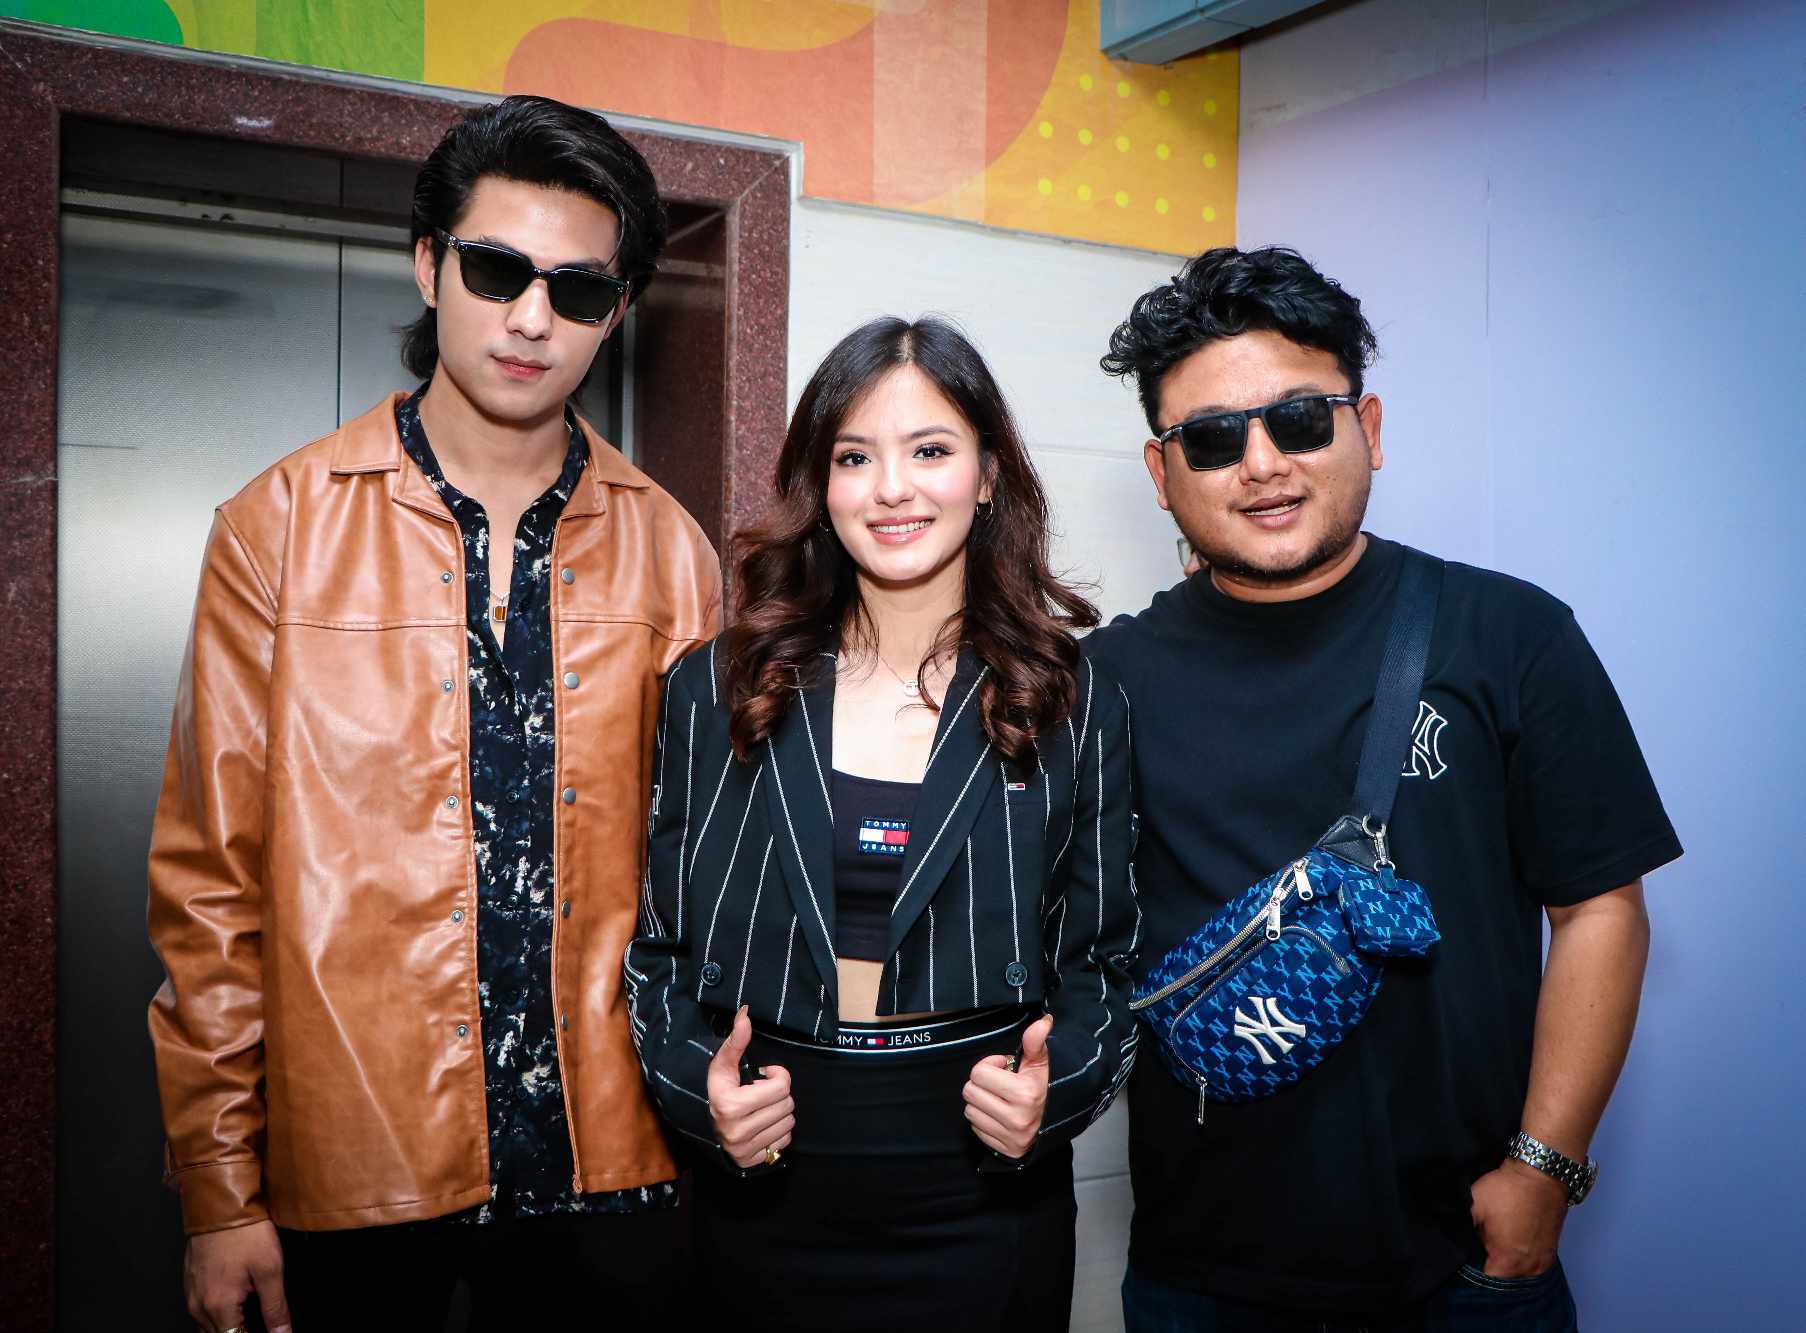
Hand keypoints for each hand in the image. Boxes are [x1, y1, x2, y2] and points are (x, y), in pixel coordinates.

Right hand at [185, 1218, 289, 1332]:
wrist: (222, 1204)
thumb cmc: (246, 1233)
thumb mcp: (270, 1270)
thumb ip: (275, 1308)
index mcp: (218, 1306)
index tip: (268, 1330)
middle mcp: (199, 1305)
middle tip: (261, 1322)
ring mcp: (191, 1294)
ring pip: (208, 1327)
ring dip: (228, 1327)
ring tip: (249, 1317)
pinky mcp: (190, 1283)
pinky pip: (201, 1311)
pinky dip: (218, 1315)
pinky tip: (235, 1304)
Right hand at [706, 1005, 794, 1167]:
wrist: (705, 1125)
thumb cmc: (718, 1089)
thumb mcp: (723, 1065)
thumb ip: (736, 1040)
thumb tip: (745, 1013)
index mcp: (730, 1105)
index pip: (782, 1087)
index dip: (777, 1076)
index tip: (764, 1075)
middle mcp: (736, 1131)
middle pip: (787, 1105)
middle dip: (778, 1095)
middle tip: (761, 1093)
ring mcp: (744, 1150)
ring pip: (788, 1123)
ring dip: (779, 1112)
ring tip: (761, 1108)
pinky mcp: (752, 1161)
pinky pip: (785, 1142)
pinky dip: (779, 1131)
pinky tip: (763, 1125)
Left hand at [962, 1014, 1053, 1158]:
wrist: (1057, 1123)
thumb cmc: (1046, 1088)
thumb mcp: (1041, 1063)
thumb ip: (1036, 1042)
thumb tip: (1044, 1020)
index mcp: (1025, 1093)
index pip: (979, 1073)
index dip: (989, 1066)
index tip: (1004, 1068)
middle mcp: (1016, 1118)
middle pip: (970, 1091)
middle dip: (982, 1083)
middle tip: (999, 1083)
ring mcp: (1010, 1136)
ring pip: (969, 1110)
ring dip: (980, 1101)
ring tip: (999, 1098)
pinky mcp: (1004, 1150)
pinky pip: (975, 1128)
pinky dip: (983, 1119)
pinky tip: (999, 1114)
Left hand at [1470, 1158, 1568, 1277]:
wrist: (1542, 1174)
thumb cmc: (1505, 1191)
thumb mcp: (1475, 1205)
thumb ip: (1464, 1229)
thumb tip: (1458, 1241)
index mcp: (1508, 1261)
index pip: (1486, 1279)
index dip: (1473, 1268)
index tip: (1467, 1254)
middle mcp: (1528, 1269)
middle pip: (1503, 1277)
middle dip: (1490, 1264)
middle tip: (1479, 1245)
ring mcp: (1543, 1262)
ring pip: (1518, 1272)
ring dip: (1507, 1262)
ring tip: (1495, 1243)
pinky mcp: (1551, 1252)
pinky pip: (1531, 1264)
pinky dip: (1521, 1258)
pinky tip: (1511, 1242)